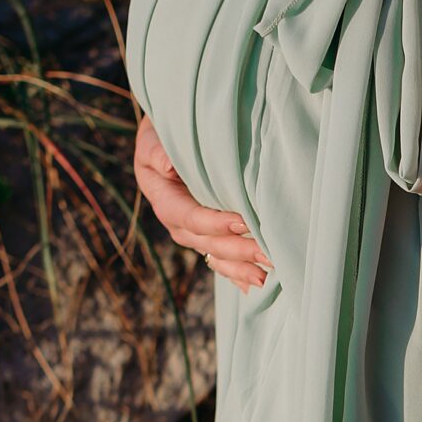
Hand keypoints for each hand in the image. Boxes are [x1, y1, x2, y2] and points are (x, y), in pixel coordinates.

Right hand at [133, 115, 271, 294]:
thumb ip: (157, 151)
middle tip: (267, 254)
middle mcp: (179, 224)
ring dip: (242, 268)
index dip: (214, 223)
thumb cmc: (164, 135)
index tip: (242, 222)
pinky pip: (222, 262)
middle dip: (238, 251)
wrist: (170, 140)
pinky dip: (239, 275)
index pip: (190, 218)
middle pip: (208, 243)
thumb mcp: (153, 138)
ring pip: (217, 257)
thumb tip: (167, 165)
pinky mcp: (208, 239)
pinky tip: (259, 286)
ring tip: (268, 277)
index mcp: (165, 201)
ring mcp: (195, 235)